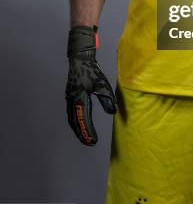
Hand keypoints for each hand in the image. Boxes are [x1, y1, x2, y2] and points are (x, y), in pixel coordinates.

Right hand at [65, 25, 116, 145]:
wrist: (79, 60)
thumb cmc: (91, 71)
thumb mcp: (102, 84)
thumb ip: (107, 98)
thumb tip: (112, 112)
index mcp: (79, 98)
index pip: (83, 119)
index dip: (88, 131)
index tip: (93, 141)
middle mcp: (72, 100)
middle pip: (75, 122)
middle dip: (82, 134)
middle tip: (90, 143)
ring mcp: (69, 99)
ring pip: (72, 119)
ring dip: (78, 129)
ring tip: (85, 138)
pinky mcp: (70, 97)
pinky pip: (71, 114)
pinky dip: (75, 123)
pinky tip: (80, 125)